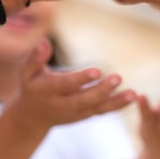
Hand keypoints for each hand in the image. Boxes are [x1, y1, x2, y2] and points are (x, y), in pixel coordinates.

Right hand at [10, 37, 135, 131]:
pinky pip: (101, 111)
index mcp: (48, 91)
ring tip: (133, 94)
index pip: (66, 85)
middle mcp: (63, 104)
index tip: (97, 71)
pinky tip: (133, 97)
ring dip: (115, 102)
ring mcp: (75, 112)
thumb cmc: (32, 86)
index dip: (81, 79)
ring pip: (96, 108)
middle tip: (118, 78)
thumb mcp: (27, 72)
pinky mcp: (84, 115)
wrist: (33, 116)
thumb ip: (35, 58)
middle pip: (84, 99)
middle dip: (101, 90)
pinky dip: (117, 105)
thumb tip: (45, 41)